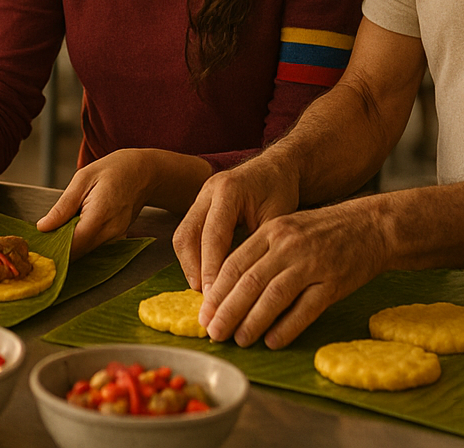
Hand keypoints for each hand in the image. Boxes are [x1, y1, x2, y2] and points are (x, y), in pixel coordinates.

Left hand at [37, 148, 209, 258]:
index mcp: (101, 214)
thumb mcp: (83, 178)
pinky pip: (94, 246)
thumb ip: (63, 206)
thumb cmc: (113, 170)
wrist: (143, 173)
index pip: (73, 244)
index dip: (53, 246)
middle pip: (78, 252)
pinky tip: (75, 227)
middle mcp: (111, 232)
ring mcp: (116, 238)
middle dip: (59, 246)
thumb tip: (43, 227)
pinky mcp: (117, 240)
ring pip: (85, 251)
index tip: (39, 242)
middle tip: (44, 234)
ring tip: (59, 227)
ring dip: (70, 243)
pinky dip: (81, 240)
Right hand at [173, 154, 300, 297]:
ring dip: (190, 265)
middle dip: (193, 269)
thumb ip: (260, 246)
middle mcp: (208, 191)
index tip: (213, 296)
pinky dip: (193, 256)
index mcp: (228, 191)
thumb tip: (247, 285)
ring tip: (203, 291)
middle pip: (188, 235)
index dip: (211, 269)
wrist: (276, 166)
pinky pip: (188, 233)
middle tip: (204, 298)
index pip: (213, 236)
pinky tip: (205, 275)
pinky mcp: (199, 204)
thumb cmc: (280, 190)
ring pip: (183, 235)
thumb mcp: (278, 218)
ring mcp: (200, 196)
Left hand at [197, 200, 388, 347]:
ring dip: (253, 322)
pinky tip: (273, 341)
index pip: (235, 263)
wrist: (372, 226)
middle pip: (250, 282)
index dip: (217, 291)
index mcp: (272, 231)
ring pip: (274, 296)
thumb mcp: (287, 229)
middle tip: (214, 332)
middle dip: (227, 310)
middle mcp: (288, 246)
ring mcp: (312, 264)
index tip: (204, 314)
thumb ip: (260, 252)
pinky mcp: (334, 282)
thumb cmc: (324, 231)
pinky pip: (306, 309)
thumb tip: (229, 288)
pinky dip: (287, 327)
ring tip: (239, 340)